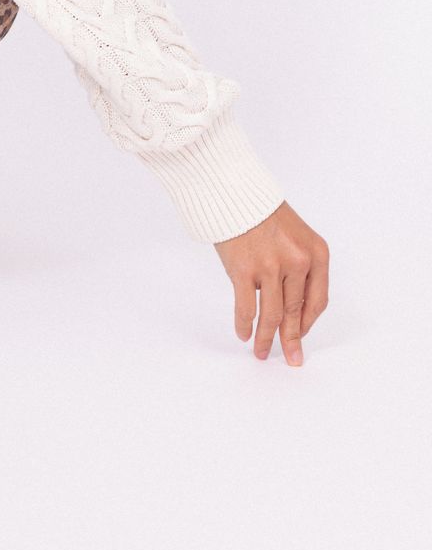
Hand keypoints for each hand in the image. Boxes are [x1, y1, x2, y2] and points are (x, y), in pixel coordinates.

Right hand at [212, 200, 329, 365]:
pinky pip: (246, 306)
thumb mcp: (294, 237)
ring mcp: (270, 266)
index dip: (308, 323)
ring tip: (261, 352)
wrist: (232, 191)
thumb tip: (290, 311)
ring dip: (266, 338)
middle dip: (291, 339)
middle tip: (291, 358)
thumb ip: (298, 269)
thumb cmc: (262, 213)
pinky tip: (243, 333)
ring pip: (272, 315)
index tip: (300, 337)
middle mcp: (298, 261)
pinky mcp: (243, 270)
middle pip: (295, 311)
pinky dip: (244, 324)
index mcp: (316, 253)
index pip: (317, 300)